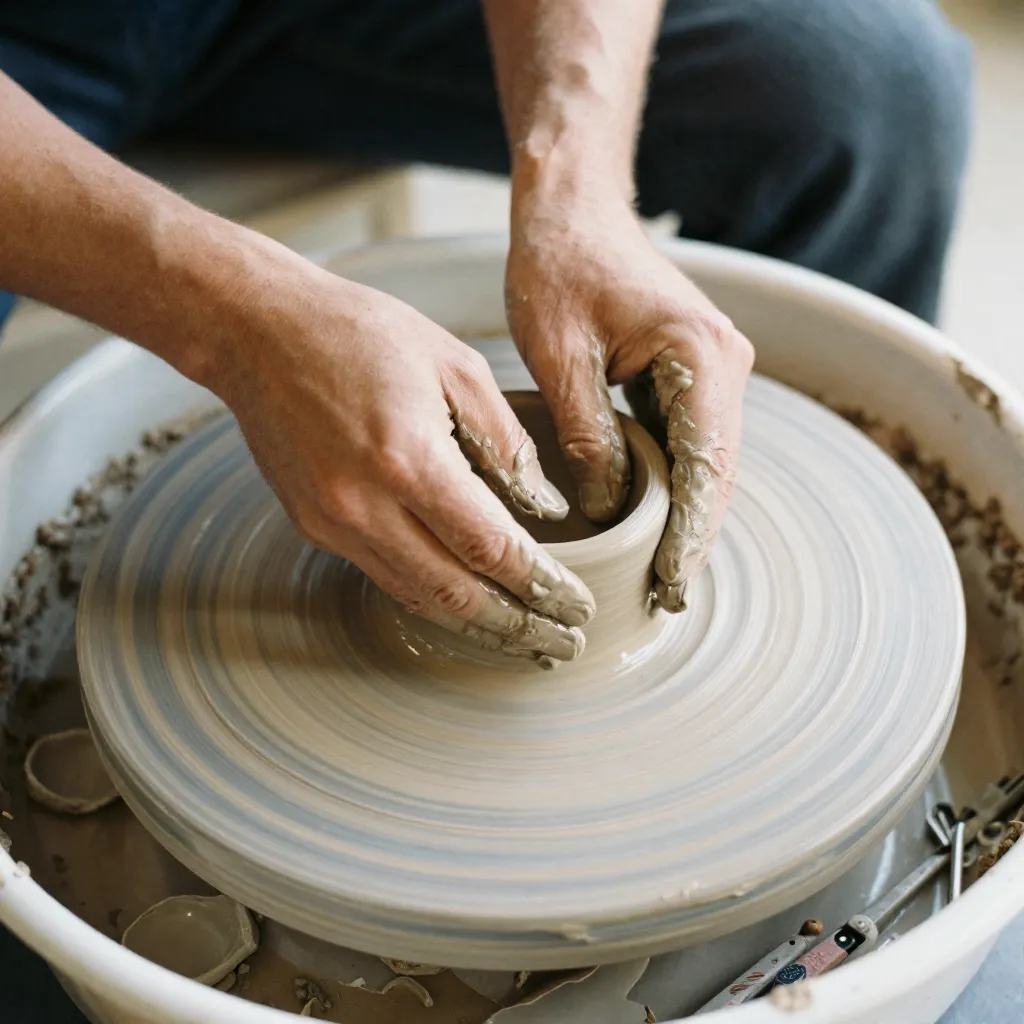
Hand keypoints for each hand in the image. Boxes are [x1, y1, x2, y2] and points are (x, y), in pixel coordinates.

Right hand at [209, 255, 595, 662]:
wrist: (257, 331)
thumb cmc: (361, 333)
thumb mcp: (456, 366)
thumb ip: (507, 443)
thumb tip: (546, 508)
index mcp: (409, 458)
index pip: (490, 547)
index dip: (541, 584)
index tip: (576, 604)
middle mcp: (364, 504)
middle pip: (455, 593)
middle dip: (518, 626)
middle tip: (563, 645)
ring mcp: (332, 521)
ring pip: (417, 597)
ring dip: (476, 625)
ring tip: (525, 639)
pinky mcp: (313, 525)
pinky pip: (385, 575)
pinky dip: (431, 597)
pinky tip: (467, 603)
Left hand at [506, 188, 753, 610]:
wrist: (573, 209)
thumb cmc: (560, 266)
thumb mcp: (559, 355)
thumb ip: (587, 436)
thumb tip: (604, 508)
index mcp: (699, 353)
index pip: (705, 465)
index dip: (689, 534)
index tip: (672, 585)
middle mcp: (722, 362)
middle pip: (717, 471)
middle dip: (692, 537)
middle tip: (667, 600)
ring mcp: (712, 368)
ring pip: (707, 462)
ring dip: (687, 518)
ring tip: (661, 579)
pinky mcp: (690, 373)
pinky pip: (689, 443)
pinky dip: (675, 487)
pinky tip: (654, 525)